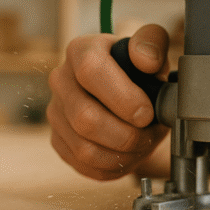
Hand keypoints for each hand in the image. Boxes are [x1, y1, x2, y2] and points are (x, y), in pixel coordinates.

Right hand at [47, 24, 170, 179]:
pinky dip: (114, 166)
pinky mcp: (59, 140)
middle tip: (150, 132)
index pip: (92, 72)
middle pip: (85, 118)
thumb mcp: (153, 49)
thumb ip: (152, 44)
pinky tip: (130, 153)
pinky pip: (85, 165)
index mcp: (82, 50)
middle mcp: (61, 80)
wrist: (132, 95)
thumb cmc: (142, 70)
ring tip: (143, 142)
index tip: (147, 113)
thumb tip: (145, 60)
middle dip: (127, 134)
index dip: (123, 98)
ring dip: (123, 153)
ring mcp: (56, 112)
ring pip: (85, 148)